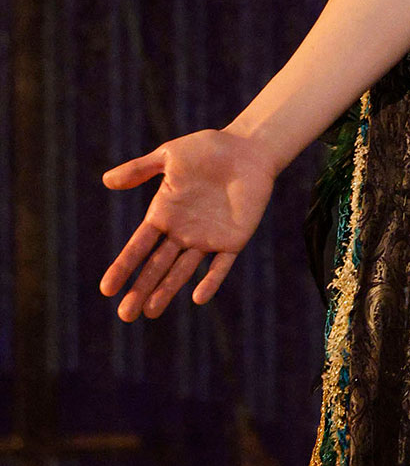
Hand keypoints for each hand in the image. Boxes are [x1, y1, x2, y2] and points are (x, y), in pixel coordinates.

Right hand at [100, 129, 277, 319]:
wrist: (247, 149)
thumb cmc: (207, 149)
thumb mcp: (169, 156)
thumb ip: (140, 170)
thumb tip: (106, 181)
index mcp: (163, 214)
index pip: (138, 247)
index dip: (124, 267)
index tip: (107, 289)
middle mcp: (182, 231)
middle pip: (157, 266)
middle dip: (141, 289)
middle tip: (125, 315)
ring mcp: (207, 238)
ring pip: (183, 271)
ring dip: (167, 291)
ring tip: (150, 312)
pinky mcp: (233, 240)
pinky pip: (221, 265)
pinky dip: (211, 280)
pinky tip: (198, 297)